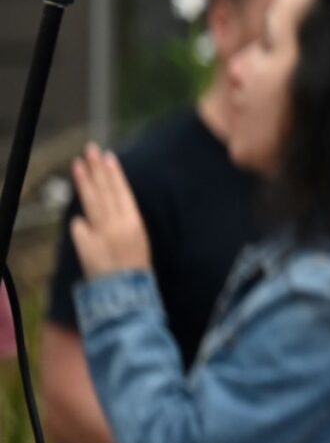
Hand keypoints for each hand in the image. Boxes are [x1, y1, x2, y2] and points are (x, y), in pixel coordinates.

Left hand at [69, 145, 151, 279]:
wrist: (127, 292)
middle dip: (97, 169)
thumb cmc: (137, 268)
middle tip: (89, 150)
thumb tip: (102, 213)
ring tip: (78, 164)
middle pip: (105, 191)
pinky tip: (78, 214)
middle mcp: (117, 224)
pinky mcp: (86, 245)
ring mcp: (101, 234)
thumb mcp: (138, 240)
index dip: (114, 173)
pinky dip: (81, 223)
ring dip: (84, 182)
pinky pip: (81, 228)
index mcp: (135, 221)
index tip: (108, 156)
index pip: (122, 191)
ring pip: (91, 202)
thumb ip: (122, 223)